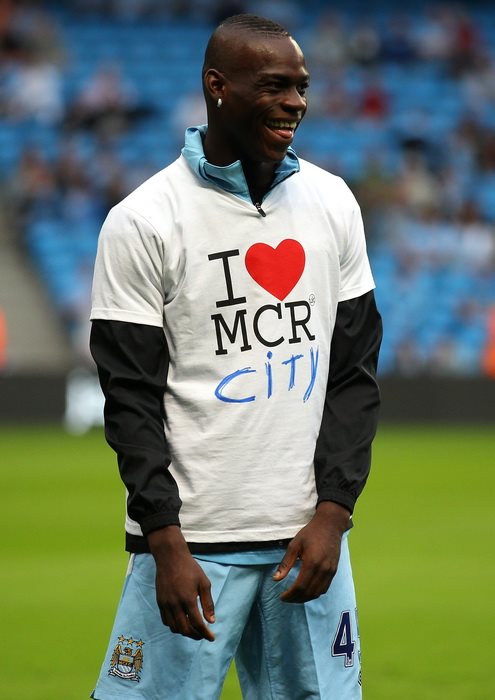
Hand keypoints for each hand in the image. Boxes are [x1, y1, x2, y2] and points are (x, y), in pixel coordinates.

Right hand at [147, 526, 214, 640]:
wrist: (170, 557)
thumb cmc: (190, 568)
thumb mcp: (204, 583)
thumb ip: (208, 603)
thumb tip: (211, 621)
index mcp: (188, 599)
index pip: (198, 623)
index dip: (205, 633)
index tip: (212, 638)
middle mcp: (175, 604)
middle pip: (185, 629)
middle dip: (195, 635)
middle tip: (203, 635)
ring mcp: (166, 604)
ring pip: (174, 627)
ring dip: (184, 632)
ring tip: (193, 630)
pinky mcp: (159, 602)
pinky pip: (165, 620)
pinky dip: (174, 625)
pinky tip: (181, 622)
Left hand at [272, 501, 350, 603]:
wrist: (330, 525)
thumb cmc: (311, 533)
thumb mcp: (295, 545)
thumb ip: (286, 563)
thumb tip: (275, 579)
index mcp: (312, 563)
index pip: (300, 586)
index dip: (290, 595)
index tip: (282, 597)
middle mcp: (323, 570)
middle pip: (309, 593)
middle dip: (296, 599)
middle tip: (286, 599)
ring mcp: (330, 571)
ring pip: (317, 593)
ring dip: (305, 598)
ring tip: (295, 597)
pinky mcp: (334, 571)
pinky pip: (324, 588)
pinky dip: (315, 593)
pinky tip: (307, 591)